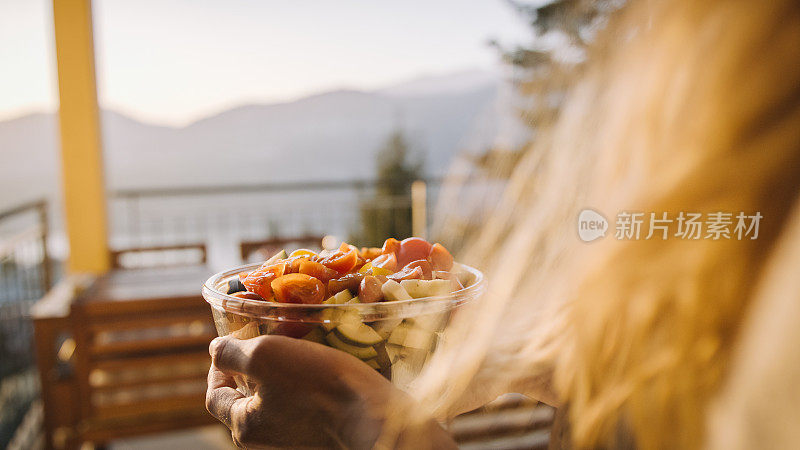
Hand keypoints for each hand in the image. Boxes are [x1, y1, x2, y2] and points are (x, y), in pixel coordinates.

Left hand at [205, 334, 455, 448]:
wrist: (375, 417)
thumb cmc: (318, 386)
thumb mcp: (265, 356)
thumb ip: (231, 353)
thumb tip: (216, 350)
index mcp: (245, 425)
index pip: (215, 394)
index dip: (219, 364)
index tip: (234, 340)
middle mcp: (265, 440)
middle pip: (246, 397)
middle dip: (255, 363)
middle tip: (271, 336)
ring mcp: (295, 439)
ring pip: (277, 398)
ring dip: (283, 370)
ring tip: (300, 345)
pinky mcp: (322, 434)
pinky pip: (304, 404)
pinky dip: (306, 382)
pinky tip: (323, 364)